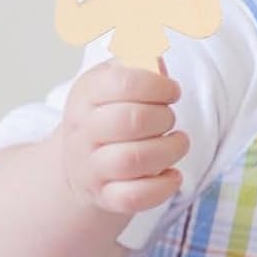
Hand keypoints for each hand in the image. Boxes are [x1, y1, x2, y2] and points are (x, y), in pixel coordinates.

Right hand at [57, 57, 188, 215]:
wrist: (79, 165)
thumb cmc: (108, 116)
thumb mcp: (114, 81)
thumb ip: (138, 62)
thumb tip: (157, 58)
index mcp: (86, 95)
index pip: (122, 82)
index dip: (157, 84)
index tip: (171, 91)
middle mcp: (83, 132)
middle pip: (130, 121)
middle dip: (163, 117)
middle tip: (170, 118)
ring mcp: (91, 168)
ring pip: (133, 160)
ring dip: (169, 150)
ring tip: (178, 142)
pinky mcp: (105, 197)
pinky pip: (134, 197)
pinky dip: (162, 187)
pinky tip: (172, 174)